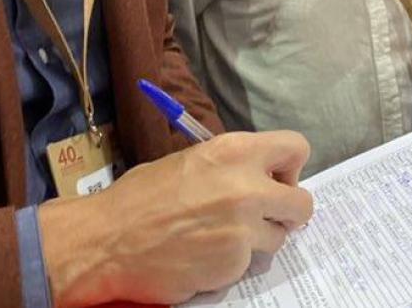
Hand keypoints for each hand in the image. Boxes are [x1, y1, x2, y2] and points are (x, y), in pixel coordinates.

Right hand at [39, 131, 313, 305]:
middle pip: (303, 203)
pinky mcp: (235, 263)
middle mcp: (247, 186)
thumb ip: (230, 166)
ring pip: (278, 237)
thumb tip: (258, 176)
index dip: (288, 168)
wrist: (109, 239)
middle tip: (259, 216)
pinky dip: (232, 262)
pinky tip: (203, 255)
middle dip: (285, 212)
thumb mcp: (188, 162)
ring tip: (219, 236)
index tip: (274, 180)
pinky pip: (250, 263)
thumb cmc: (140, 197)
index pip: (296, 148)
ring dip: (257, 240)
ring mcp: (244, 229)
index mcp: (234, 151)